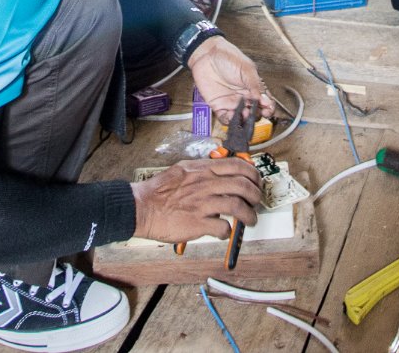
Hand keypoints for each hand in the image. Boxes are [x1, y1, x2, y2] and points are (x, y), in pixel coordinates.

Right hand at [131, 156, 262, 242]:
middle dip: (256, 195)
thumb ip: (202, 171)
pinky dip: (229, 232)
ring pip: (238, 206)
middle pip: (243, 185)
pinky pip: (223, 227)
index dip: (252, 174)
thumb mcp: (182, 170)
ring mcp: (202, 203)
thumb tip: (220, 174)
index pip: (237, 166)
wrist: (141, 207)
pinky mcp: (198, 223)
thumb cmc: (159, 192)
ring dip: (249, 215)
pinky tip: (225, 232)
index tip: (256, 181)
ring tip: (250, 220)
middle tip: (257, 202)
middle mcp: (205, 184)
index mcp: (202, 169)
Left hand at [187, 36, 274, 118]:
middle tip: (255, 111)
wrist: (207, 55)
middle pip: (255, 113)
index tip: (267, 108)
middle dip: (257, 115)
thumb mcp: (246, 68)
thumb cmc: (227, 57)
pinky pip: (226, 119)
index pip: (265, 102)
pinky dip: (230, 122)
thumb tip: (262, 99)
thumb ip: (255, 84)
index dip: (268, 108)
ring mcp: (232, 103)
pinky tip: (232, 118)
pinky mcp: (219, 106)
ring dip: (244, 120)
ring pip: (242, 119)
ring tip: (244, 113)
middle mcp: (244, 97)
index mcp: (253, 87)